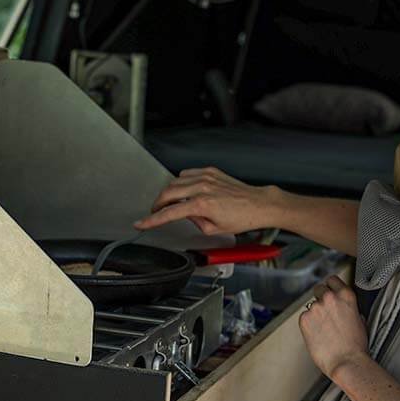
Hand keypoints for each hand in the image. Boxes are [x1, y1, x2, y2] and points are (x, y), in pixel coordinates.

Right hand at [134, 167, 278, 234]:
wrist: (258, 204)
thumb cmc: (242, 218)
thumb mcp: (214, 229)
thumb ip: (194, 222)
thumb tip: (186, 215)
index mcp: (202, 204)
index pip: (169, 213)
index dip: (152, 220)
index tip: (141, 223)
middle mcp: (202, 187)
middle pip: (167, 193)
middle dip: (158, 204)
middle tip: (156, 212)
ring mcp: (206, 177)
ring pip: (175, 181)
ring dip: (169, 192)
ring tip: (171, 203)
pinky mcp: (211, 171)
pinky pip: (188, 174)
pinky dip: (181, 182)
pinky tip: (184, 190)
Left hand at [299, 276, 369, 379]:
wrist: (346, 362)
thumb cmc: (356, 346)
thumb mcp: (360, 320)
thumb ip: (349, 308)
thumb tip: (343, 308)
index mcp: (346, 296)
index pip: (332, 280)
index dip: (330, 287)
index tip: (330, 292)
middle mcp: (329, 298)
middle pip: (319, 289)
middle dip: (321, 299)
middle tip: (325, 313)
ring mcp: (315, 308)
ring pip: (310, 305)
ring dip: (315, 314)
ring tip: (324, 330)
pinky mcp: (304, 319)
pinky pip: (304, 317)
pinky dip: (308, 325)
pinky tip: (317, 335)